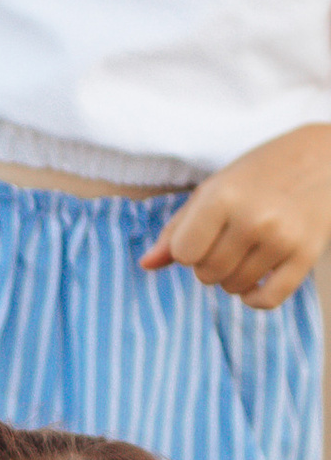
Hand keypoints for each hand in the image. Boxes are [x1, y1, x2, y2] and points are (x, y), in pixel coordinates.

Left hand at [141, 126, 330, 309]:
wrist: (322, 159)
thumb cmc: (258, 173)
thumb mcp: (213, 189)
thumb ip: (177, 228)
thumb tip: (146, 265)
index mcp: (223, 197)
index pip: (183, 253)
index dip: (186, 249)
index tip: (201, 235)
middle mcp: (253, 219)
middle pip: (206, 274)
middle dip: (208, 264)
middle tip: (225, 242)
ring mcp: (282, 239)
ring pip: (234, 288)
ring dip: (231, 278)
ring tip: (244, 252)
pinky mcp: (306, 256)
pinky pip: (268, 300)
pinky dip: (255, 298)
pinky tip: (255, 281)